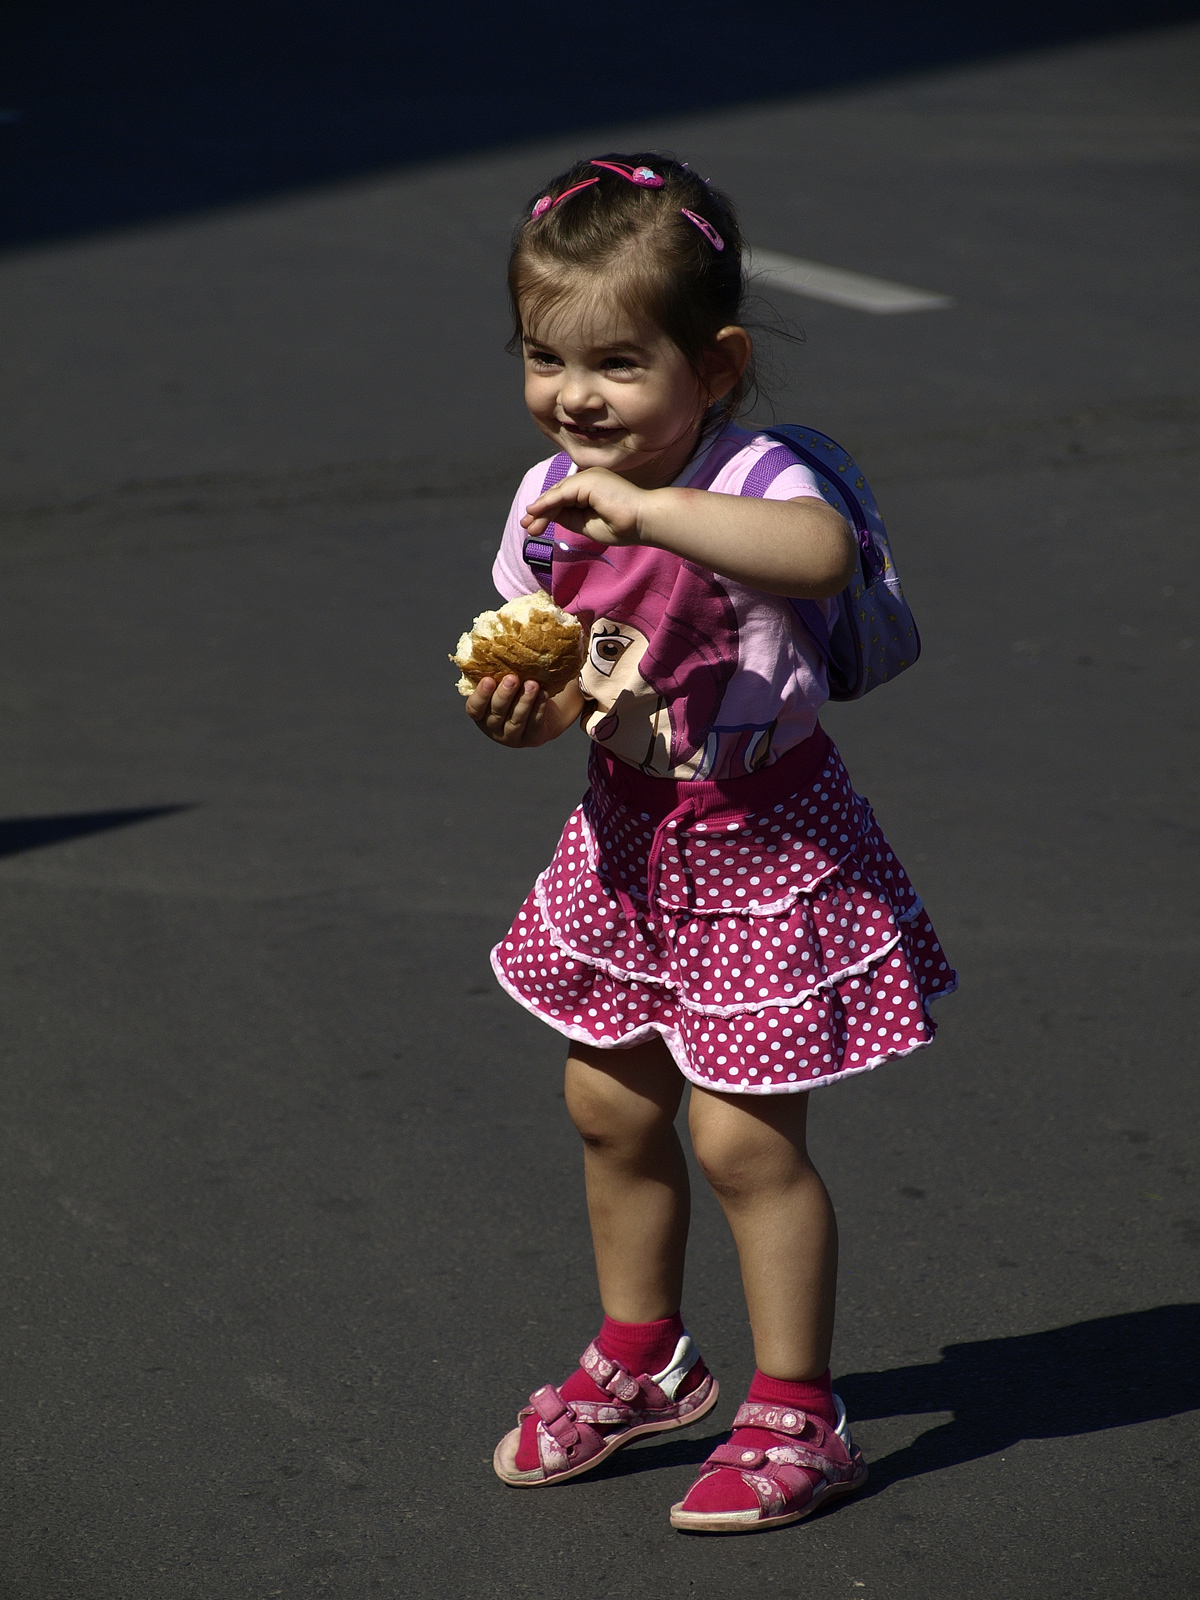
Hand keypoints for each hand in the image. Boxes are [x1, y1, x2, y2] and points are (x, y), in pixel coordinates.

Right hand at [465, 674, 583, 747]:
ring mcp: (512, 736)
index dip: (480, 695)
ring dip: (524, 701)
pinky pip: (534, 723)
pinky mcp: (531, 738)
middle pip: (496, 713)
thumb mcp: (504, 678)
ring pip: (516, 720)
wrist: (540, 709)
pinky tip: (543, 694)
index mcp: (481, 712)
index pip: (475, 708)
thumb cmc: (516, 687)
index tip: (488, 679)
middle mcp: (493, 727)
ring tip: (532, 684)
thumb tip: (500, 626)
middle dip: (504, 695)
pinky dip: (538, 708)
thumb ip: (498, 665)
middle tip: (512, 678)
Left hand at [520, 467, 646, 545]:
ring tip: (528, 525)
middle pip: (558, 495)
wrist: (644, 522)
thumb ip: (569, 518)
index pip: (563, 499)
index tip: (533, 527)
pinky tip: (535, 511)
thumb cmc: (624, 526)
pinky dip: (547, 502)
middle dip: (540, 512)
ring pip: (558, 494)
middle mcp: (589, 479)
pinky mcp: (589, 480)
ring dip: (541, 510)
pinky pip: (563, 493)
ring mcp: (589, 477)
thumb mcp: (588, 525)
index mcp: (592, 488)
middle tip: (526, 526)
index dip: (547, 512)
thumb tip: (549, 516)